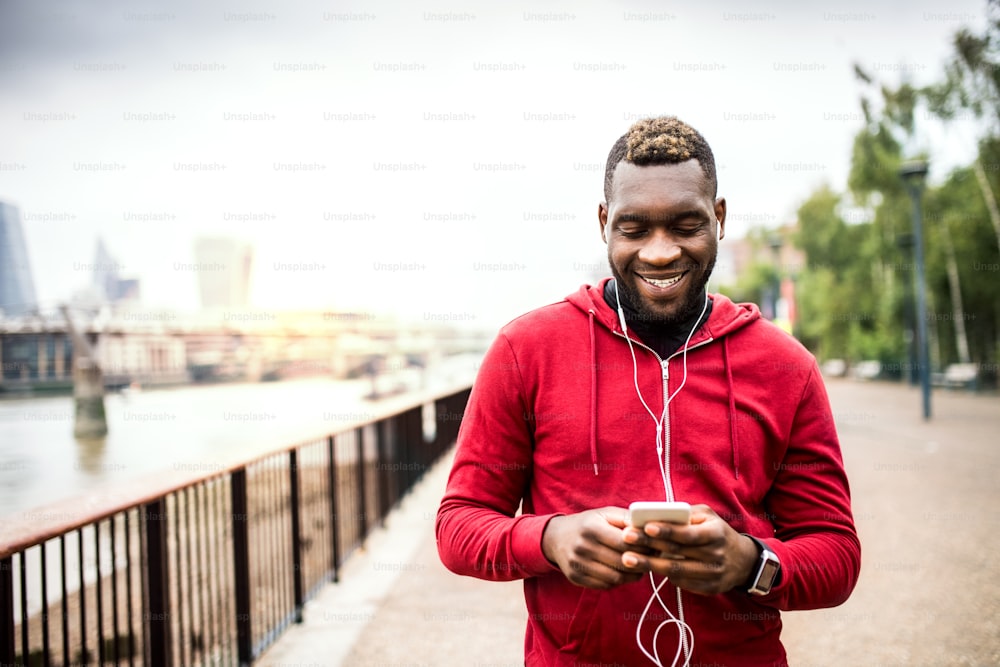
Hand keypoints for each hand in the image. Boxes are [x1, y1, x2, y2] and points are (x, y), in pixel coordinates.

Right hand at [542, 506, 654, 588]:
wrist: (556, 537)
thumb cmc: (587, 524)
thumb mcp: (604, 514)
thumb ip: (626, 519)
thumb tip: (649, 527)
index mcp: (591, 528)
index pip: (625, 542)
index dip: (643, 546)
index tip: (654, 546)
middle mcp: (582, 547)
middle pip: (622, 562)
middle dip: (641, 562)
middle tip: (651, 559)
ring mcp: (577, 564)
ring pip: (616, 577)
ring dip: (632, 575)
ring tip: (640, 567)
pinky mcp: (576, 578)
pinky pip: (605, 585)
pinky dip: (619, 581)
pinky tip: (624, 573)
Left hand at [619, 504, 758, 595]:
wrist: (743, 561)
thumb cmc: (717, 532)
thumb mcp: (708, 516)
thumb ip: (686, 514)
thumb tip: (657, 514)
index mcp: (715, 534)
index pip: (688, 534)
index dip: (667, 530)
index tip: (646, 526)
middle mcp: (715, 556)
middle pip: (677, 553)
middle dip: (649, 546)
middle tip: (626, 539)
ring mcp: (712, 575)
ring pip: (676, 571)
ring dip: (649, 565)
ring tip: (627, 559)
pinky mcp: (709, 589)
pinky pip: (681, 583)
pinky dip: (663, 575)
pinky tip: (646, 568)